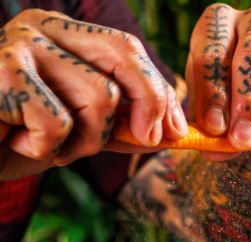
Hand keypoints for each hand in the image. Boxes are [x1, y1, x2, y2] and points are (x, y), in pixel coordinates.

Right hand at [0, 9, 186, 179]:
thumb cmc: (17, 138)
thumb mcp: (80, 132)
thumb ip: (123, 127)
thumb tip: (176, 132)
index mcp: (63, 34)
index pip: (129, 51)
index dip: (161, 93)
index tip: (178, 131)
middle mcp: (41, 27)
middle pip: (125, 59)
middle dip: (148, 108)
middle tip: (148, 141)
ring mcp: (18, 45)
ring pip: (99, 99)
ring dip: (82, 142)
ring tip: (46, 145)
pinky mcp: (0, 73)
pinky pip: (56, 122)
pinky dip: (43, 149)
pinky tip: (15, 142)